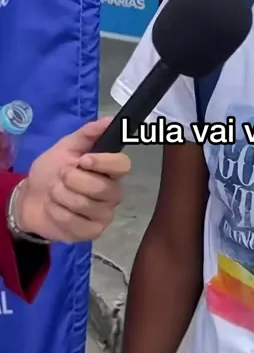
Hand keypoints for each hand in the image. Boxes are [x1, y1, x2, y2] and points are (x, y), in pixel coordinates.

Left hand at [14, 117, 130, 242]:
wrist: (31, 197)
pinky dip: (57, 212)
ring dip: (61, 196)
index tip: (83, 160)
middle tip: (60, 177)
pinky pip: (75, 222)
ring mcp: (103, 215)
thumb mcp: (66, 147)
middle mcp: (113, 193)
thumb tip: (110, 119)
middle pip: (103, 188)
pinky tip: (54, 208)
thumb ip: (87, 134)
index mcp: (111, 171)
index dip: (103, 162)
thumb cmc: (52, 170)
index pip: (122, 165)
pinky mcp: (91, 232)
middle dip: (73, 180)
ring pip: (86, 205)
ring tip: (54, 192)